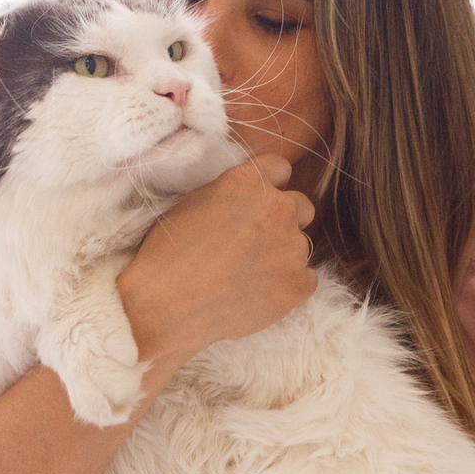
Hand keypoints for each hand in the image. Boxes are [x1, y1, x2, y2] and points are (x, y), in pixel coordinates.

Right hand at [116, 153, 315, 368]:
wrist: (166, 304)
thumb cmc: (168, 254)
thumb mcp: (194, 203)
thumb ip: (232, 194)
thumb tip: (248, 201)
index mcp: (249, 182)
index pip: (280, 168)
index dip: (271, 186)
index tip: (261, 202)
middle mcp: (278, 208)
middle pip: (302, 206)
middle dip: (285, 220)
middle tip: (257, 243)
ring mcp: (292, 248)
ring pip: (302, 246)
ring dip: (283, 256)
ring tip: (250, 275)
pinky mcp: (297, 284)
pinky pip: (307, 279)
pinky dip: (290, 285)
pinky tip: (262, 293)